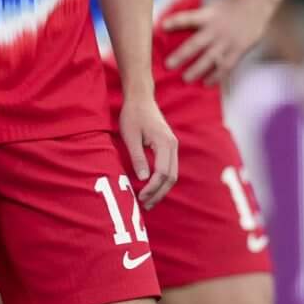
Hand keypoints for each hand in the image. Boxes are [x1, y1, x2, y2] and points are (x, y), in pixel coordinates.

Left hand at [120, 88, 181, 207]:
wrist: (141, 98)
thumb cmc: (133, 115)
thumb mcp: (130, 136)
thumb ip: (137, 157)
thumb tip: (142, 178)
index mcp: (165, 143)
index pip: (162, 172)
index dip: (152, 188)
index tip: (140, 197)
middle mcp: (173, 146)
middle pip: (172, 177)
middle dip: (159, 193)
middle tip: (145, 205)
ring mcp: (173, 146)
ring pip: (173, 174)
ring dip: (162, 189)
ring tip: (149, 201)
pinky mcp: (169, 147)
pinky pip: (170, 168)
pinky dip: (162, 181)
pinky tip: (152, 188)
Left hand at [163, 0, 275, 86]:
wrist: (256, 5)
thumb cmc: (231, 6)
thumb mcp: (213, 6)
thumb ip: (199, 16)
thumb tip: (178, 24)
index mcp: (208, 15)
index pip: (188, 18)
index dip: (175, 22)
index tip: (162, 26)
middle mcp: (216, 29)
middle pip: (196, 44)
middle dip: (181, 55)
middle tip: (169, 65)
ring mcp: (227, 41)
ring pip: (210, 59)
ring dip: (197, 69)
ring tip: (186, 78)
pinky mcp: (238, 50)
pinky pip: (225, 66)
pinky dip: (216, 75)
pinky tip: (207, 83)